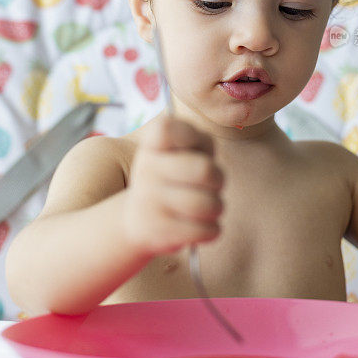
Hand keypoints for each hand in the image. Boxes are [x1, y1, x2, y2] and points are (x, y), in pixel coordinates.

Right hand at [123, 114, 223, 255]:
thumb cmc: (174, 176)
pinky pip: (205, 229)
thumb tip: (209, 171)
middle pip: (205, 170)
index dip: (190, 137)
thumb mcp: (182, 151)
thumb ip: (199, 143)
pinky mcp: (159, 229)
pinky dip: (212, 229)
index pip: (166, 128)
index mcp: (152, 144)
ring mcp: (150, 199)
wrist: (138, 218)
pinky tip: (203, 226)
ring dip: (217, 207)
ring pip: (208, 204)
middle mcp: (147, 168)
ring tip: (211, 207)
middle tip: (215, 184)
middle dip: (219, 179)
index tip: (192, 150)